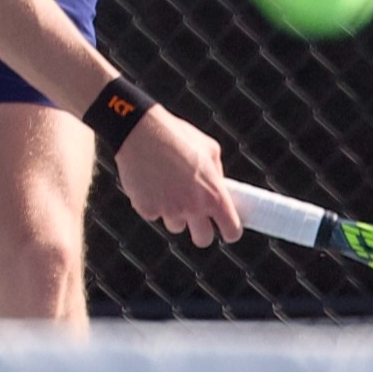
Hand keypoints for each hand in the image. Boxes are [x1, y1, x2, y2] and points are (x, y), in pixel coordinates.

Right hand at [113, 107, 242, 248]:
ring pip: (176, 225)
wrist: (140, 131)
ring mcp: (168, 211)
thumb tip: (219, 188)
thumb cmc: (176, 135)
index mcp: (213, 194)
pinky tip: (151, 182)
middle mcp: (193, 207)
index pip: (232, 230)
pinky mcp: (146, 210)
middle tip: (197, 215)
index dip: (230, 230)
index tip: (227, 227)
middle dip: (201, 231)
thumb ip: (217, 174)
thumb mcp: (209, 149)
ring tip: (168, 186)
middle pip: (203, 240)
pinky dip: (153, 203)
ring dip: (174, 212)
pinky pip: (154, 214)